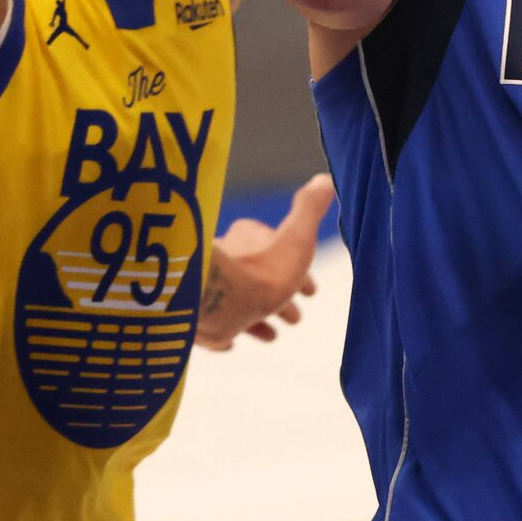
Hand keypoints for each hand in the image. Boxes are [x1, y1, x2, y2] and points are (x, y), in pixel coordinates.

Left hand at [196, 174, 336, 350]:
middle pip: (258, 277)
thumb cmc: (263, 270)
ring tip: (272, 335)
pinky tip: (231, 341)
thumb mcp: (297, 238)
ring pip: (237, 302)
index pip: (277, 249)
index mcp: (248, 238)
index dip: (298, 270)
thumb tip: (325, 179)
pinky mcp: (197, 316)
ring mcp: (210, 288)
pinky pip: (212, 323)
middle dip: (280, 297)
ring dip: (257, 318)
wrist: (219, 302)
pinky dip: (225, 330)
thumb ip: (310, 209)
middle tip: (295, 318)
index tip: (313, 291)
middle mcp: (226, 258)